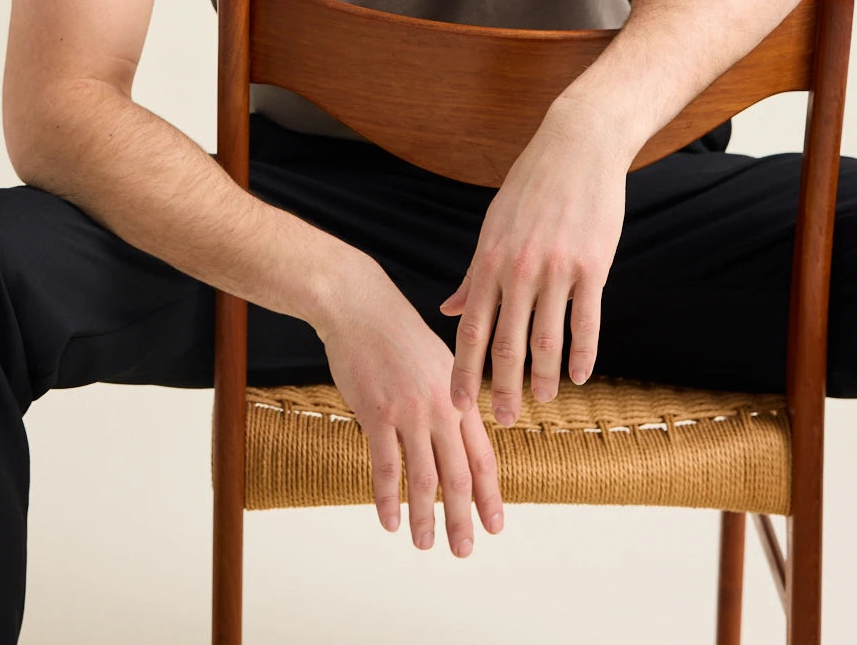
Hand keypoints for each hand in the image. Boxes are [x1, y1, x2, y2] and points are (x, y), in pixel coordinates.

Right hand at [315, 262, 504, 557]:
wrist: (361, 307)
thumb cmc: (396, 333)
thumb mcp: (438, 361)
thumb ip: (451, 399)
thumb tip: (459, 433)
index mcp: (458, 395)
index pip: (482, 454)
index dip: (490, 493)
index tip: (495, 525)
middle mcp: (441, 406)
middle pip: (458, 474)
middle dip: (463, 517)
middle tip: (464, 549)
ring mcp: (410, 411)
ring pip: (423, 477)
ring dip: (425, 516)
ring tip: (426, 544)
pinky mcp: (378, 413)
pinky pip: (386, 466)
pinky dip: (388, 498)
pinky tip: (389, 521)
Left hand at [439, 94, 630, 423]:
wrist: (577, 146)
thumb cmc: (531, 186)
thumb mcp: (493, 225)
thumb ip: (474, 273)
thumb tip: (450, 309)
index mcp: (490, 259)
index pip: (471, 328)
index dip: (464, 370)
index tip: (458, 404)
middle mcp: (519, 268)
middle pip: (506, 342)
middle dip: (501, 387)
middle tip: (502, 421)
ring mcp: (557, 268)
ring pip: (547, 338)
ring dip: (543, 378)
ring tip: (542, 402)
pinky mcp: (593, 265)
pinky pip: (587, 320)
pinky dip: (583, 353)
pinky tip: (581, 376)